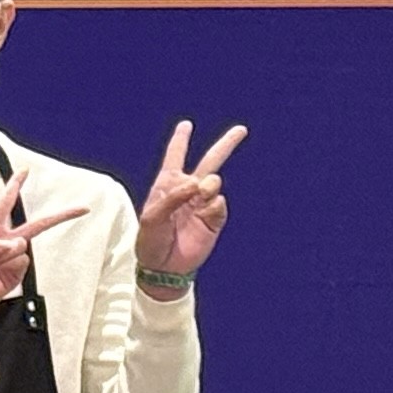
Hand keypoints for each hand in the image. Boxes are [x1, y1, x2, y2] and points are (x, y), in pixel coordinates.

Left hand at [0, 174, 91, 337]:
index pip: (4, 205)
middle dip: (59, 216)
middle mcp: (3, 243)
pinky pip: (20, 264)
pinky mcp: (14, 276)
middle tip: (82, 208)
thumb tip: (16, 243)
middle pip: (36, 225)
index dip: (14, 187)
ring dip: (2, 255)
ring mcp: (11, 260)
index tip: (25, 171)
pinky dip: (5, 266)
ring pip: (21, 247)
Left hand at [138, 119, 243, 281]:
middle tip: (241, 130)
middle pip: (209, 162)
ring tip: (200, 195)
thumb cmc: (150, 241)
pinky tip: (204, 213)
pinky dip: (213, 206)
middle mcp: (187, 190)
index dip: (180, 140)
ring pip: (214, 181)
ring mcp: (202, 203)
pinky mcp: (214, 219)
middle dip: (225, 145)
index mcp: (167, 185)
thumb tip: (198, 183)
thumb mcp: (151, 218)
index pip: (175, 157)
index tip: (186, 125)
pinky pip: (219, 204)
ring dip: (208, 185)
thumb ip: (172, 197)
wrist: (164, 268)